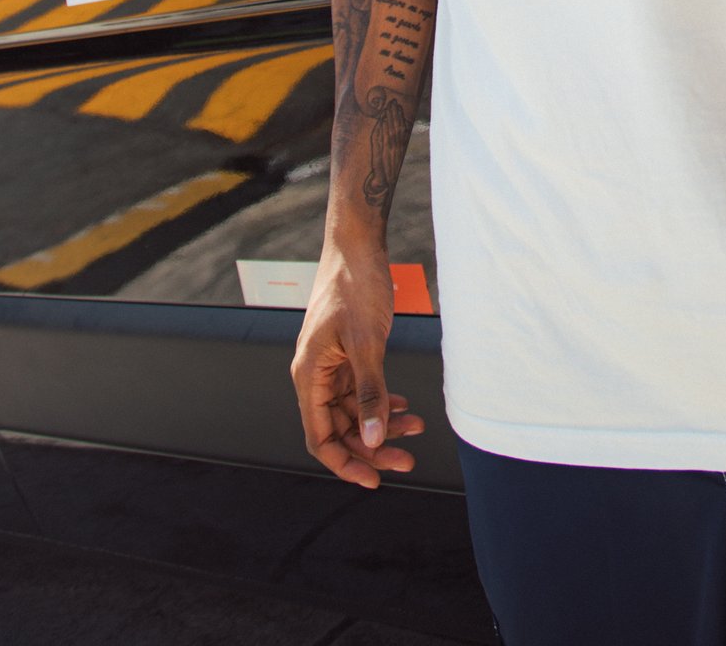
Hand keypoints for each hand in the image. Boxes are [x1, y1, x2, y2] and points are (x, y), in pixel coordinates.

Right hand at [291, 241, 424, 487]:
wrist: (358, 245)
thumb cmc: (356, 286)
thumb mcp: (367, 342)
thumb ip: (371, 392)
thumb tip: (373, 438)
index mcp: (308, 375)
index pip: (320, 438)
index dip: (345, 463)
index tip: (373, 480)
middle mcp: (315, 375)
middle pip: (340, 429)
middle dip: (372, 447)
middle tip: (407, 459)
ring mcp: (331, 365)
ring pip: (354, 410)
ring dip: (383, 422)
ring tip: (416, 427)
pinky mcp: (346, 354)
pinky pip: (361, 390)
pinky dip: (382, 400)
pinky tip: (404, 405)